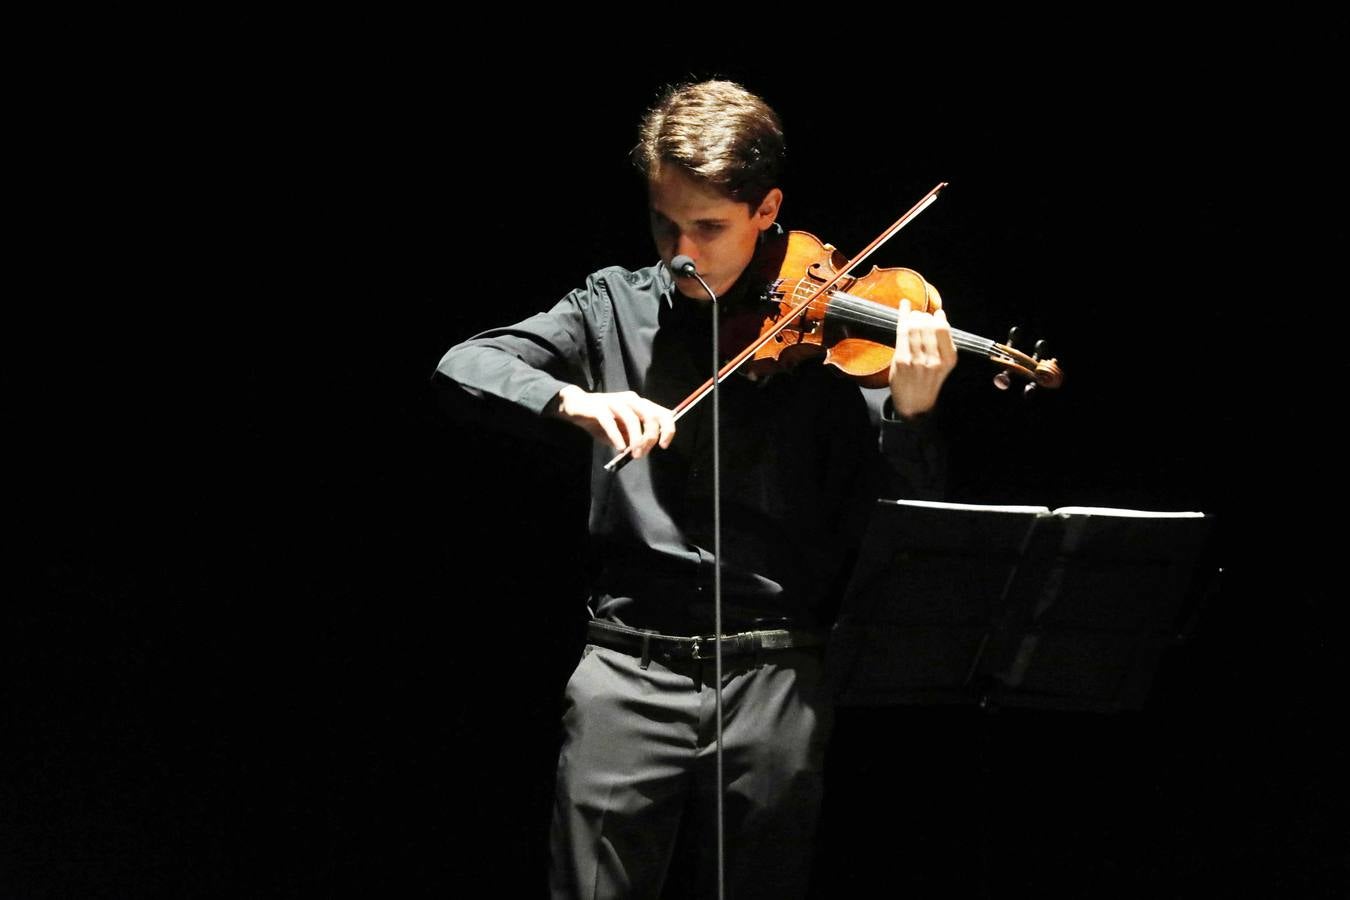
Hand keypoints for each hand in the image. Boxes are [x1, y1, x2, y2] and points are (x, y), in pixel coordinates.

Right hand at [550, 386, 675, 458]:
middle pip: (650, 416)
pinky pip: (611, 422)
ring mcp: (615, 402)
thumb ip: (633, 437)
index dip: (668, 429)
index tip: (663, 445)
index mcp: (640, 404)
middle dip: (650, 437)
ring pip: (633, 419)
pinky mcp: (599, 407)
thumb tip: (643, 449)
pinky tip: (620, 448)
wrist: (576, 406)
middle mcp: (631, 400)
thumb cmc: (601, 419)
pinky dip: (617, 436)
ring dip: (636, 439)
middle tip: (642, 454)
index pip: (663, 413)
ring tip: (634, 454)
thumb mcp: (621, 430)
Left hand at [889, 297, 956, 419]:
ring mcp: (916, 360)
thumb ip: (943, 344)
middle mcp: (933, 360)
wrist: (914, 404)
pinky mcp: (901, 360)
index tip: (936, 313)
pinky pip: (901, 332)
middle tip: (920, 315)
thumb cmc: (929, 381)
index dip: (938, 318)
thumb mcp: (944, 365)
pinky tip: (904, 306)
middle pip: (927, 326)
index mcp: (948, 360)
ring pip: (914, 328)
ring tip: (912, 315)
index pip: (943, 330)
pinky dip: (902, 316)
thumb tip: (939, 317)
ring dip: (913, 316)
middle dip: (923, 316)